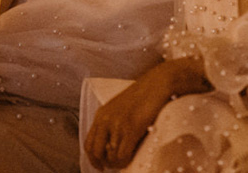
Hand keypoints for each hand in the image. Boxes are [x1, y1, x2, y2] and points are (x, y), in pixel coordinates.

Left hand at [84, 58, 208, 168]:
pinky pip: (122, 154)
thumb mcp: (123, 107)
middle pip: (94, 151)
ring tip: (126, 161)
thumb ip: (114, 122)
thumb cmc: (146, 94)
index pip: (88, 142)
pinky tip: (131, 158)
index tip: (100, 165)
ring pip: (109, 155)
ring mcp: (117, 124)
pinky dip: (125, 161)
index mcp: (102, 113)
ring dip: (117, 163)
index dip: (92, 158)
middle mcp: (106, 119)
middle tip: (112, 167)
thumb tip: (113, 145)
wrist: (159, 82)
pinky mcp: (130, 128)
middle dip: (102, 163)